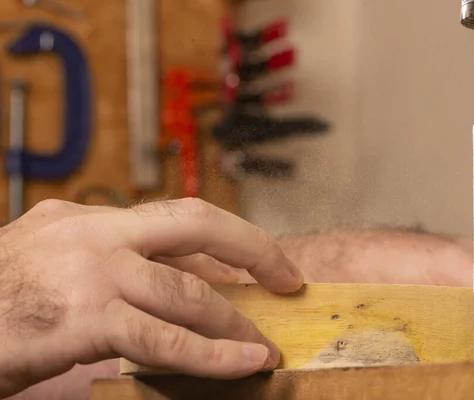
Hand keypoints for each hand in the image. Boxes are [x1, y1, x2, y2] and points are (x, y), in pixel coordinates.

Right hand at [0, 198, 302, 397]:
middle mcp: (96, 232)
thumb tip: (184, 281)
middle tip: (288, 278)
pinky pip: (164, 338)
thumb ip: (120, 264)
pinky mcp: (84, 317)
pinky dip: (211, 353)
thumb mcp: (58, 261)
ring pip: (187, 291)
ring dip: (235, 322)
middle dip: (253, 250)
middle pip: (197, 224)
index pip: (181, 214)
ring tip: (262, 347)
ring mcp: (91, 271)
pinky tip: (243, 364)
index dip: (231, 234)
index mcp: (92, 218)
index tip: (261, 257)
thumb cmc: (0, 299)